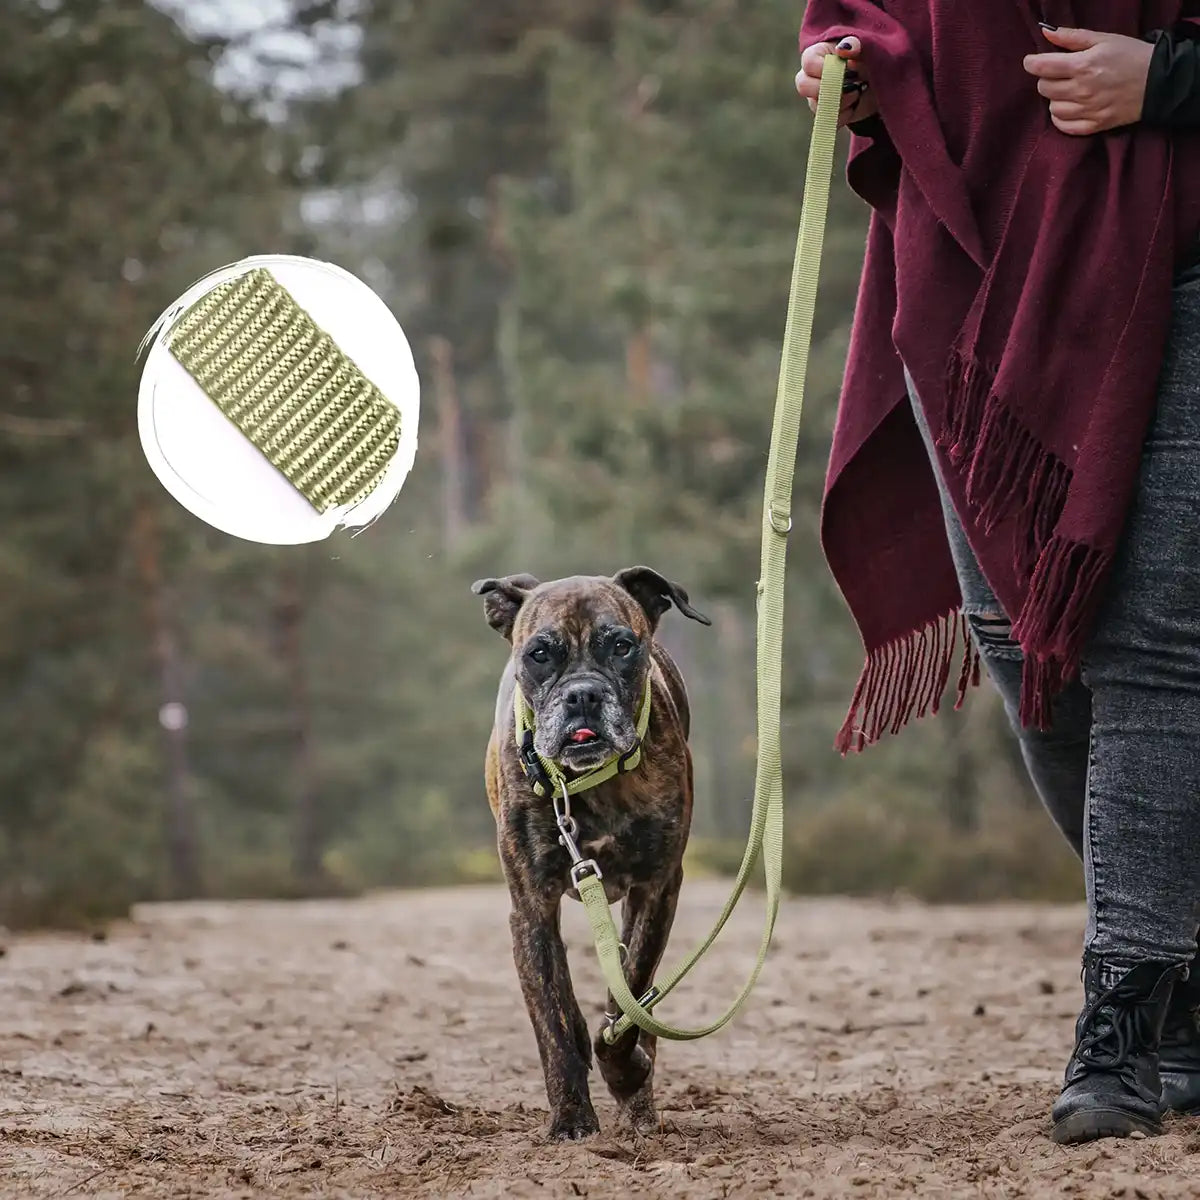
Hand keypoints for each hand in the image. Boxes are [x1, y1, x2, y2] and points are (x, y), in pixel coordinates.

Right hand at [796, 36, 876, 126]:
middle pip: (803, 85)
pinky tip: (856, 104)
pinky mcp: (827, 114)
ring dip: (840, 101)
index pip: (808, 61)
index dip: (823, 68)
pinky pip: (828, 120)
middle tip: (851, 84)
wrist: (884, 80)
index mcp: (819, 54)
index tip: (845, 69)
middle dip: (829, 88)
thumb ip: (856, 44)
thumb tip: (843, 48)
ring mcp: (818, 97)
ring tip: (858, 91)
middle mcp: (813, 75)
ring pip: (816, 105)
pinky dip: (844, 115)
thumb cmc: (873, 57)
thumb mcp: (868, 46)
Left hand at [1023, 26, 1153, 134]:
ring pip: (1052, 108)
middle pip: (1044, 88)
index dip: (1032, 63)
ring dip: (1056, 98)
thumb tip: (1046, 33)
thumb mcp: (1104, 39)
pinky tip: (1070, 107)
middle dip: (1047, 79)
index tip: (1031, 61)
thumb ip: (1072, 37)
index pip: (1042, 68)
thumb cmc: (1131, 55)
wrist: (1159, 81)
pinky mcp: (1093, 125)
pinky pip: (1063, 126)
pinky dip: (1061, 118)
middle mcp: (1082, 90)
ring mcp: (1087, 110)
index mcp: (1083, 65)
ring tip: (1069, 90)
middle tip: (1059, 74)